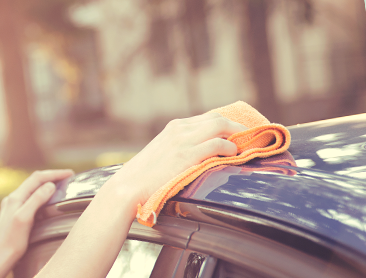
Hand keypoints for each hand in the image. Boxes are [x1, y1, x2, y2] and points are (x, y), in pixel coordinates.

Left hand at [0, 169, 73, 277]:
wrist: (0, 257)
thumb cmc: (12, 241)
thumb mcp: (25, 218)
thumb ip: (36, 200)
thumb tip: (50, 185)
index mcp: (15, 198)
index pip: (36, 178)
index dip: (54, 174)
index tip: (70, 173)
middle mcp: (13, 199)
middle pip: (34, 181)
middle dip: (51, 177)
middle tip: (68, 177)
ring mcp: (13, 206)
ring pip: (32, 190)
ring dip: (47, 185)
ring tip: (61, 185)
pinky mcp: (15, 214)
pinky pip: (30, 199)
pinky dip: (42, 196)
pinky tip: (48, 201)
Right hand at [104, 112, 247, 208]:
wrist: (129, 187)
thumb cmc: (144, 176)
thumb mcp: (163, 154)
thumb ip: (180, 149)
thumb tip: (202, 155)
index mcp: (173, 127)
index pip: (208, 118)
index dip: (227, 125)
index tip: (238, 135)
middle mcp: (179, 129)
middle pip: (218, 118)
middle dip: (237, 128)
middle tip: (248, 141)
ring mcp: (183, 140)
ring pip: (220, 126)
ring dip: (238, 135)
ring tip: (246, 147)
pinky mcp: (187, 155)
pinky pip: (218, 144)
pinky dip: (230, 148)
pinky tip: (234, 155)